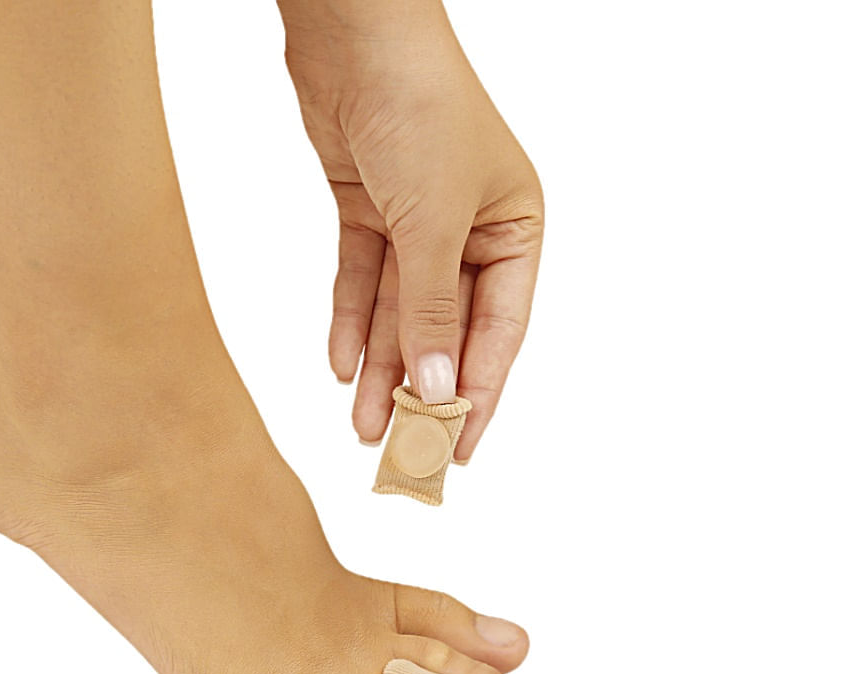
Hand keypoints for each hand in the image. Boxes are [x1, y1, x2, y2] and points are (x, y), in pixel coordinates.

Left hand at [279, 0, 542, 459]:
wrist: (356, 31)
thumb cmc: (421, 107)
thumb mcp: (435, 223)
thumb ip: (433, 311)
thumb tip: (438, 390)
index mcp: (515, 230)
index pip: (499, 332)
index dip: (478, 395)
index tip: (456, 451)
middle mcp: (470, 231)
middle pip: (445, 329)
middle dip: (418, 389)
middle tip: (398, 450)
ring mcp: (417, 224)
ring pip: (397, 314)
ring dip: (378, 368)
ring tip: (361, 426)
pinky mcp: (369, 212)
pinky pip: (361, 282)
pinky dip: (349, 321)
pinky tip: (339, 366)